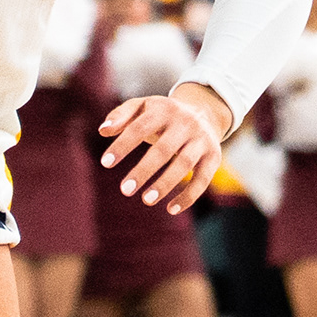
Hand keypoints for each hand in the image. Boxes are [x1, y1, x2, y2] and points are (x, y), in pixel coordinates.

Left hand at [96, 80, 232, 213]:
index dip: (123, 145)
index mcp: (163, 109)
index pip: (139, 127)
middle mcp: (185, 123)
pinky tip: (171, 209)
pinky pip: (203, 179)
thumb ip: (120, 116)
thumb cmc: (163, 114)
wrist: (205, 111)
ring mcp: (201, 140)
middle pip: (164, 149)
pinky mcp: (214, 156)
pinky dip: (188, 196)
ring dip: (165, 184)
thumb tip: (102, 131)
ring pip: (184, 165)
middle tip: (125, 190)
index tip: (105, 163)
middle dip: (144, 171)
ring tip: (146, 201)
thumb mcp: (142, 107)